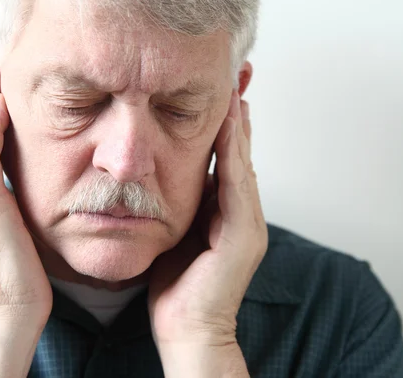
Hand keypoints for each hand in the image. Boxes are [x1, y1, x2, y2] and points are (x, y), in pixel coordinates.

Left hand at [148, 90, 267, 351]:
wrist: (187, 330)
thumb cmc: (175, 287)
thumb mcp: (172, 235)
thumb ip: (174, 205)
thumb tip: (155, 177)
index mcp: (223, 211)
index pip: (225, 157)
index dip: (223, 122)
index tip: (217, 87)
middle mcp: (241, 212)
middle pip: (240, 151)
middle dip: (237, 112)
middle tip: (235, 72)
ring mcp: (247, 222)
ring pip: (242, 160)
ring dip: (238, 123)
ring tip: (234, 85)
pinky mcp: (243, 234)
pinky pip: (237, 183)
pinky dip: (233, 151)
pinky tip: (229, 122)